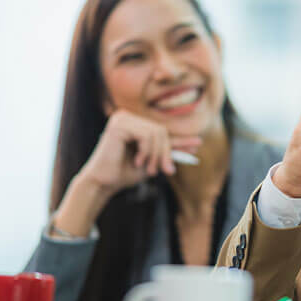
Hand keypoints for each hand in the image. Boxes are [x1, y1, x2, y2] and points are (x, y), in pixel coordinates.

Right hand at [52, 110, 201, 234]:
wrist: (103, 183)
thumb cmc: (124, 173)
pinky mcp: (119, 125)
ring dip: (157, 154)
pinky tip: (137, 161)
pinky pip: (146, 135)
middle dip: (166, 152)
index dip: (180, 139)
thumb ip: (169, 152)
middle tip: (166, 170)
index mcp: (134, 124)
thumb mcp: (153, 162)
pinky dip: (147, 151)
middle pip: (161, 130)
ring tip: (150, 169)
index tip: (197, 144)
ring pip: (156, 133)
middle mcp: (127, 117)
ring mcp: (122, 118)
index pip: (162, 131)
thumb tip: (194, 144)